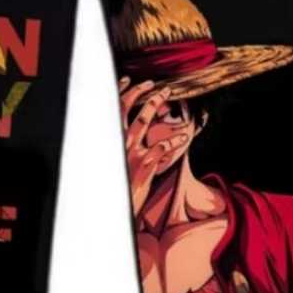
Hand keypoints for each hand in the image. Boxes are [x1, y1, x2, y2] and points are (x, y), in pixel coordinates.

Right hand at [118, 77, 188, 219]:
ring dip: (155, 104)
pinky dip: (173, 139)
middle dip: (141, 92)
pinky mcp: (144, 166)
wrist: (110, 212)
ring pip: (143, 121)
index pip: (110, 109)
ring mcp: (130, 153)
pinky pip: (161, 147)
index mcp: (108, 140)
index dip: (119, 92)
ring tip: (167, 94)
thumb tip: (119, 134)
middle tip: (154, 84)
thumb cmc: (111, 187)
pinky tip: (184, 136)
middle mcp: (117, 143)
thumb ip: (113, 147)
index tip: (126, 80)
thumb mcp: (108, 164)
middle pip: (127, 109)